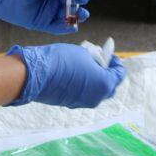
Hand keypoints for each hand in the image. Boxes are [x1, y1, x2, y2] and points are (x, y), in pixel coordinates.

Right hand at [6, 44, 126, 108]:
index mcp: (105, 84)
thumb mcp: (84, 52)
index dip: (115, 61)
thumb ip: (97, 58)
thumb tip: (100, 59)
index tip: (108, 53)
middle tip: (99, 60)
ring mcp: (84, 103)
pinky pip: (84, 95)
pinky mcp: (71, 103)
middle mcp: (97, 97)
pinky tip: (75, 74)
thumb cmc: (62, 60)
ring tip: (85, 65)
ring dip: (95, 80)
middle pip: (110, 86)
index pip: (119, 74)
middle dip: (107, 73)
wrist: (37, 74)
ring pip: (97, 92)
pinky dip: (85, 85)